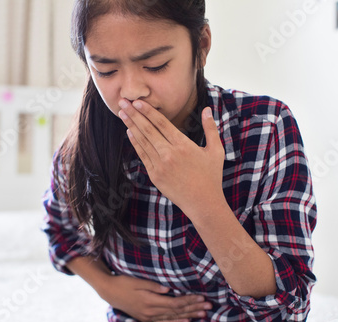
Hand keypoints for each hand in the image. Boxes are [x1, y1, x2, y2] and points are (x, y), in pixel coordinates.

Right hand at [100, 274, 211, 321]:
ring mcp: (148, 317)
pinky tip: (185, 321)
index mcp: (150, 301)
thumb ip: (153, 286)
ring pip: (172, 318)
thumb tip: (168, 289)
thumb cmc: (124, 283)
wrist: (109, 291)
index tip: (201, 297)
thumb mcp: (137, 281)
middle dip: (194, 308)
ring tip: (202, 314)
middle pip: (176, 311)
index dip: (189, 301)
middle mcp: (150, 312)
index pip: (174, 303)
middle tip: (208, 306)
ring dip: (189, 316)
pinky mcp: (146, 318)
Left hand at [118, 99, 225, 220]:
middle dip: (134, 114)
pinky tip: (129, 132)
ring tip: (122, 113)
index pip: (162, 123)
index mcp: (184, 145)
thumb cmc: (211, 176)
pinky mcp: (155, 176)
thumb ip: (211, 129)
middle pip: (148, 130)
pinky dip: (135, 143)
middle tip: (122, 102)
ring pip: (143, 141)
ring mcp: (160, 166)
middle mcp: (170, 154)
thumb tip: (207, 109)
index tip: (138, 102)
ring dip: (131, 126)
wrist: (203, 203)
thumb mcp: (216, 151)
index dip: (148, 111)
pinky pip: (142, 155)